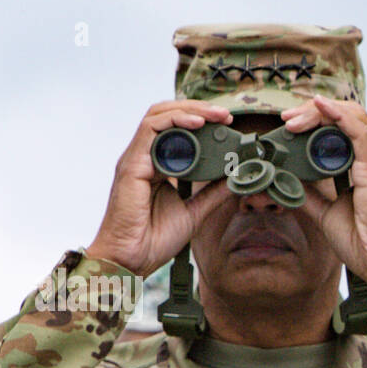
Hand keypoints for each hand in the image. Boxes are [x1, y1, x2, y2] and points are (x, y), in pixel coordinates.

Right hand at [87, 101, 236, 276]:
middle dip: (198, 110)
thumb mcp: (195, 212)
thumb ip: (213, 194)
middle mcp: (145, 157)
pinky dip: (174, 121)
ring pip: (159, 116)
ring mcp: (136, 158)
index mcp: (158, 166)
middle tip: (225, 115)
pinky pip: (149, 130)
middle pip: (168, 117)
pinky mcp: (131, 164)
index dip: (202, 122)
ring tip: (214, 115)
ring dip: (189, 111)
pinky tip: (196, 124)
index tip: (227, 125)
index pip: (177, 131)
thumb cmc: (154, 238)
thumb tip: (235, 179)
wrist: (132, 257)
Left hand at [280, 96, 366, 285]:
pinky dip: (338, 116)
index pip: (342, 130)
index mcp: (364, 169)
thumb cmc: (366, 244)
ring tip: (295, 119)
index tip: (288, 127)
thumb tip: (287, 181)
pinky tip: (320, 106)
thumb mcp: (326, 214)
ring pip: (352, 118)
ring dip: (320, 113)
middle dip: (313, 113)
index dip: (315, 122)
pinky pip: (358, 133)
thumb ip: (310, 195)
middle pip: (346, 118)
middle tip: (287, 121)